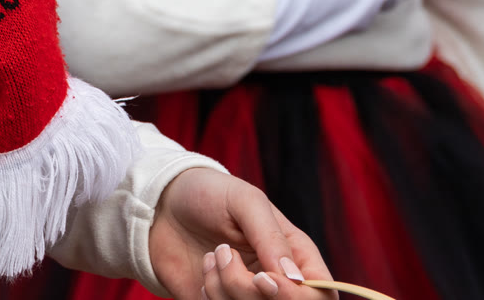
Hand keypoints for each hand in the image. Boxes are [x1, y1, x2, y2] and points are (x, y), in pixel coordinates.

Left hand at [149, 167, 331, 299]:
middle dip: (250, 291)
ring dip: (224, 289)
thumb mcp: (245, 202)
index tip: (263, 279)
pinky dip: (210, 298)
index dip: (298, 297)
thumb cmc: (209, 194)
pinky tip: (204, 272)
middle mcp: (275, 281)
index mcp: (294, 254)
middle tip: (225, 256)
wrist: (161, 204)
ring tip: (212, 256)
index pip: (321, 293)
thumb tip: (295, 278)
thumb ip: (271, 237)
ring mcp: (247, 296)